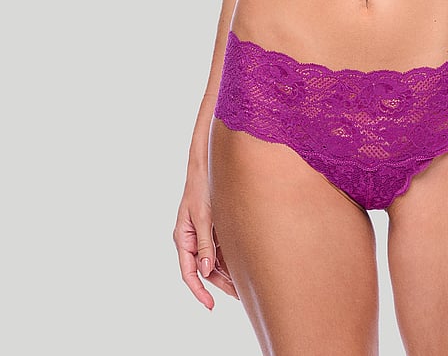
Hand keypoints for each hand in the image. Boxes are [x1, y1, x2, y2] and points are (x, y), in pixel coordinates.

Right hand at [173, 177, 238, 308]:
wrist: (208, 165)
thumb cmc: (202, 187)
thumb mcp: (204, 216)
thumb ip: (205, 244)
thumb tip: (207, 271)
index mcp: (183, 238)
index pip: (189, 272)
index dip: (199, 291)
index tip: (210, 305)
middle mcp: (191, 239)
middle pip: (204, 269)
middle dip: (219, 284)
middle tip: (238, 296)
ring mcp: (202, 234)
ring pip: (212, 261)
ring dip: (226, 272)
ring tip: (243, 285)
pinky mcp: (212, 228)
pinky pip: (219, 249)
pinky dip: (229, 258)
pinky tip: (242, 266)